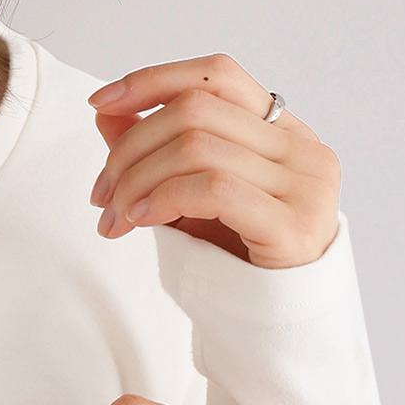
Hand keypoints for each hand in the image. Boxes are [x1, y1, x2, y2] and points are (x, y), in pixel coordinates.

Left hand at [86, 54, 340, 269]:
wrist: (274, 329)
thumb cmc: (237, 262)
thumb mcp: (188, 200)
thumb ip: (157, 154)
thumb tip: (108, 112)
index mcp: (283, 131)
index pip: (217, 75)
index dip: (154, 81)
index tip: (100, 103)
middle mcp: (302, 148)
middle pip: (196, 110)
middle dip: (131, 148)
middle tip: (101, 195)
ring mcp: (304, 184)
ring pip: (198, 147)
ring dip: (137, 180)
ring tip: (114, 217)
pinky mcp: (294, 224)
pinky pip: (213, 188)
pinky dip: (164, 198)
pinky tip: (140, 221)